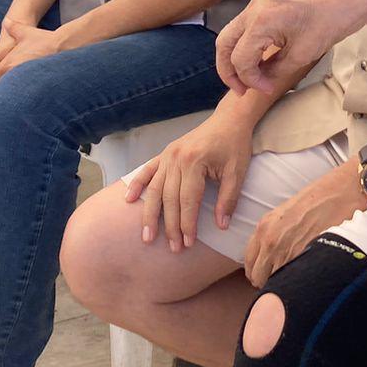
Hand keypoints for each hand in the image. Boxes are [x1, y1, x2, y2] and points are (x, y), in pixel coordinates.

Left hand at [0, 17, 60, 90]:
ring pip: (9, 94)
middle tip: (4, 86)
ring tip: (17, 87)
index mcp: (7, 65)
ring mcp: (23, 82)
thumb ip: (13, 28)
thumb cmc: (44, 41)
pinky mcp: (35, 86)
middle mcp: (12, 75)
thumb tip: (7, 22)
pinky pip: (22, 94)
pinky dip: (22, 93)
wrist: (62, 47)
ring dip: (10, 91)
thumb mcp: (25, 32)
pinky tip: (29, 89)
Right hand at [124, 113, 254, 250]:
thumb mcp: (238, 172)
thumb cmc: (235, 145)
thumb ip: (228, 199)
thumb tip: (221, 226)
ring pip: (154, 189)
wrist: (229, 119)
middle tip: (173, 248)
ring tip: (146, 236)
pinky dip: (137, 184)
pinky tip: (129, 200)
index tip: (188, 243)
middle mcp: (176, 158)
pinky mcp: (164, 153)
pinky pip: (147, 170)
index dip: (188, 224)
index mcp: (194, 162)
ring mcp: (168, 155)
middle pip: (169, 198)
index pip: (188, 200)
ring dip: (150, 214)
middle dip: (170, 226)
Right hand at [216, 0, 358, 96]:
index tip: (264, 89)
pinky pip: (243, 29)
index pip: (240, 58)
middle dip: (228, 71)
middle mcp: (253, 9)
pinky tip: (255, 63)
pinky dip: (243, 47)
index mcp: (261, 20)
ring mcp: (257, 4)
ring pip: (230, 35)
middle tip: (241, 90)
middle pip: (224, 44)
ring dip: (233, 59)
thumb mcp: (300, 56)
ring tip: (246, 80)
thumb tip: (259, 81)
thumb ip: (274, 70)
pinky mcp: (263, 5)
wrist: (345, 0)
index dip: (249, 79)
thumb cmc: (328, 23)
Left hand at [243, 163, 366, 287]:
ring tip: (300, 276)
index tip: (269, 274)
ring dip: (286, 283)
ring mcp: (287, 252)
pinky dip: (300, 281)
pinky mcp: (305, 258)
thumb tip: (269, 258)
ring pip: (276, 284)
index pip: (249, 265)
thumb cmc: (319, 199)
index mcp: (264, 228)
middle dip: (270, 282)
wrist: (343, 192)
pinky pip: (295, 281)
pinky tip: (309, 274)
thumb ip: (273, 235)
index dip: (259, 273)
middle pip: (259, 279)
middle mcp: (271, 241)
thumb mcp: (285, 214)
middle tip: (285, 277)